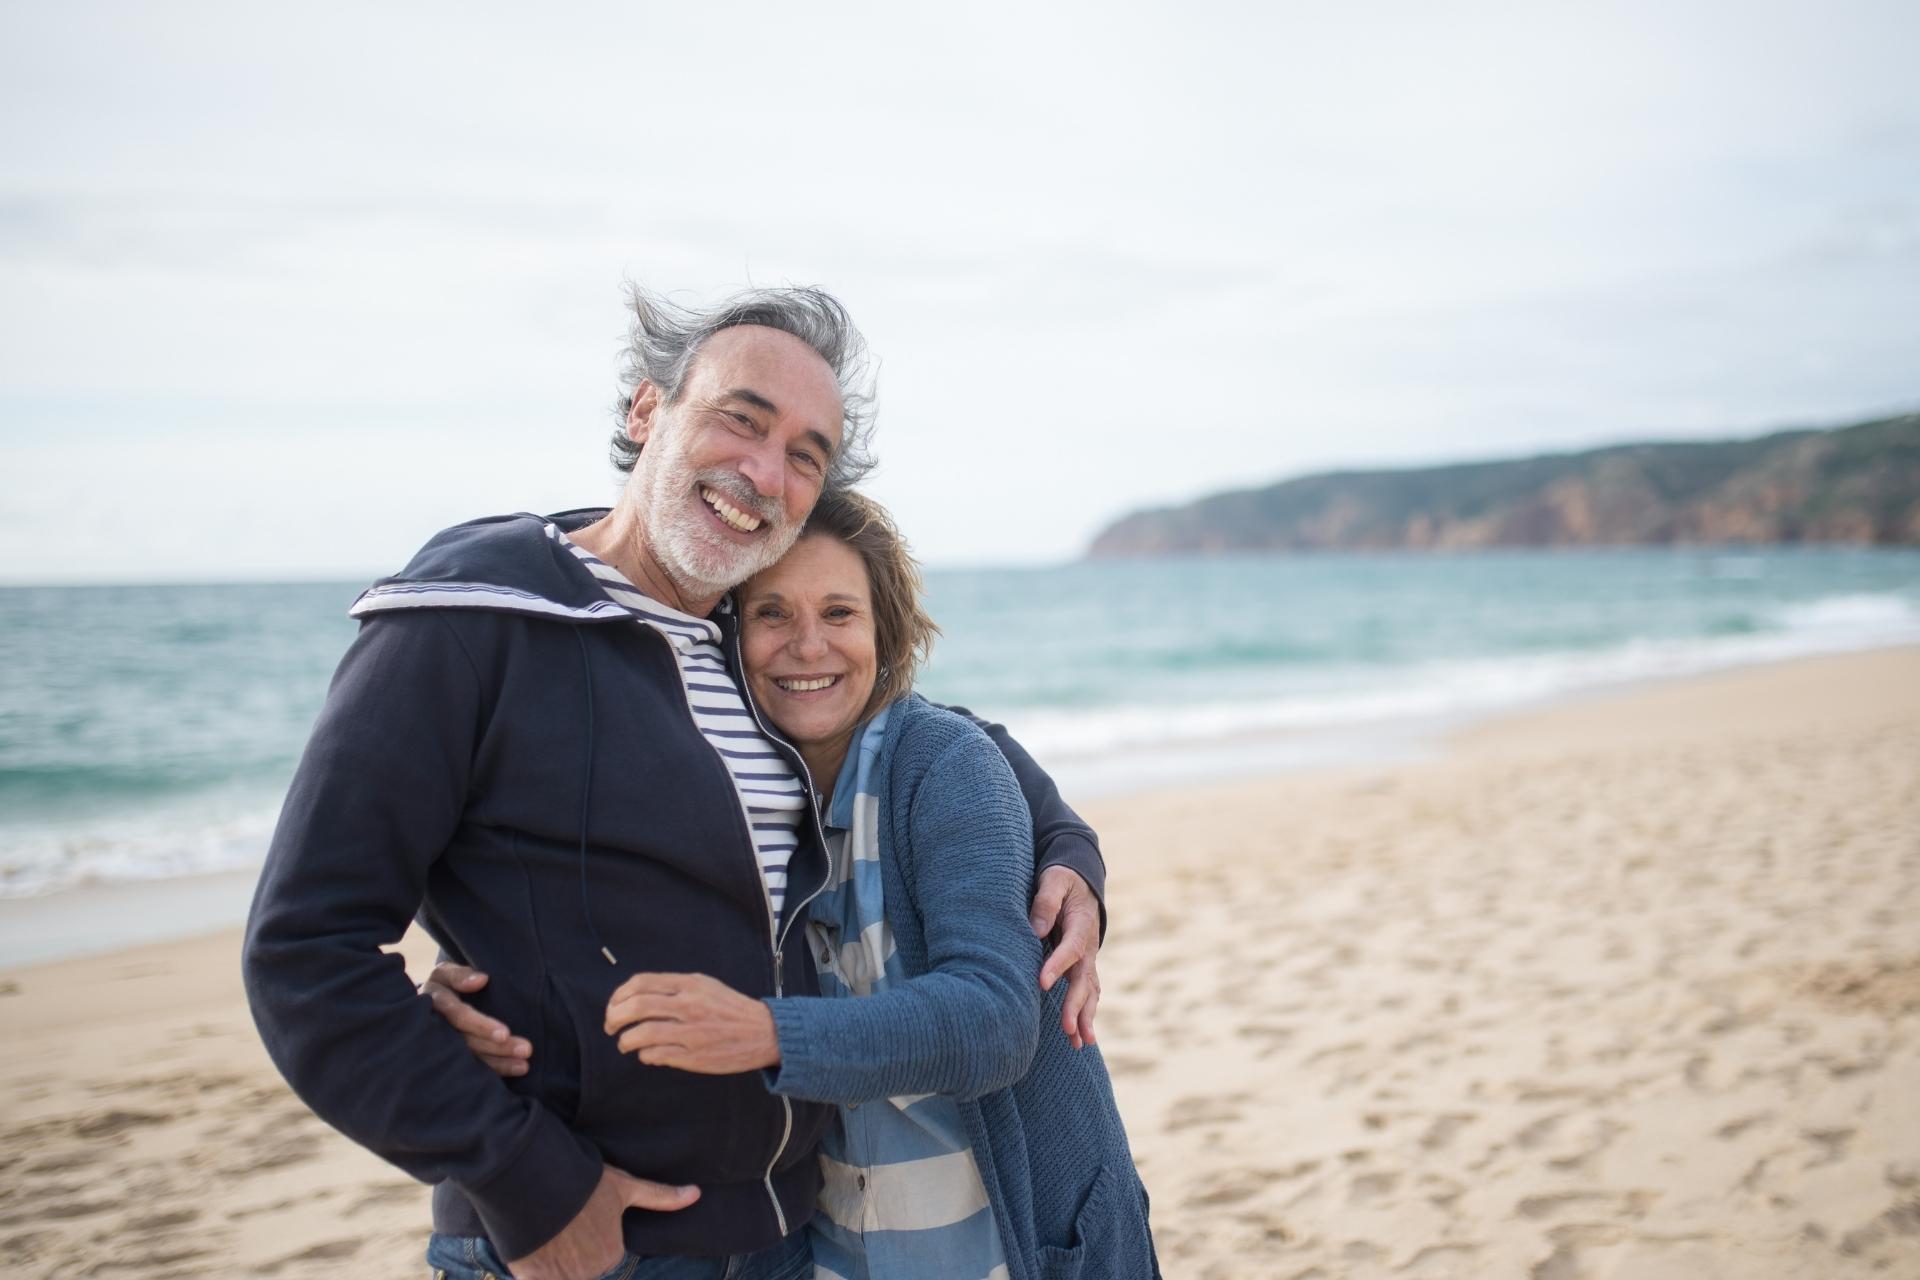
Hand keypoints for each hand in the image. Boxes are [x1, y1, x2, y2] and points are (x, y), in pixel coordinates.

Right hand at [420, 962, 532, 1076]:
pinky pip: (473, 1067)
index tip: (505, 1033)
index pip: (459, 1016)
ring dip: (499, 1062)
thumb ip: (460, 975)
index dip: (481, 1025)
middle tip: (526, 1050)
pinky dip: (495, 1069)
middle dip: (497, 1047)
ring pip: (472, 1057)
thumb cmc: (446, 983)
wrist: (432, 1000)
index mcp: (435, 1003)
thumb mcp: (446, 973)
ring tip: (524, 1065)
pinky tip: (516, 1069)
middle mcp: (437, 1029)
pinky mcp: (452, 1057)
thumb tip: (481, 980)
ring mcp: (443, 1046)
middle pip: (468, 1041)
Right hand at [508, 1164, 698, 1279]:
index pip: (603, 1254)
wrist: (537, 1181)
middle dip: (571, 1249)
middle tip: (562, 1221)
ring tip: (545, 1229)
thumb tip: (697, 1193)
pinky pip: (534, 1279)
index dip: (590, 1234)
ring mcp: (560, 1276)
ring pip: (559, 1273)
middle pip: (580, 1266)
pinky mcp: (531, 1278)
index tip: (581, 1217)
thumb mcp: (625, 1186)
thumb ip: (660, 1197)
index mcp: (611, 1253)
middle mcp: (589, 1271)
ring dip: (551, 1258)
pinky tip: (531, 1248)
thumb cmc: (585, 1182)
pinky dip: (532, 1271)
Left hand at [604, 973, 779, 1073]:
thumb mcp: (705, 985)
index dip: (619, 995)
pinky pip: (656, 1055)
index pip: (641, 983)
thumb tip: (636, 998)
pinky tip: (647, 1054)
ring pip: (642, 1034)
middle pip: (636, 1007)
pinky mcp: (694, 1056)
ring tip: (625, 1043)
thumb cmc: (730, 1008)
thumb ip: (673, 988)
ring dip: (625, 1040)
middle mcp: (688, 1005)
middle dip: (614, 1017)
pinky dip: (644, 1055)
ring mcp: (691, 1032)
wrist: (764, 1032)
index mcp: (689, 984)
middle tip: (610, 1026)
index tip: (614, 1005)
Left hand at [1030, 866, 1101, 1049]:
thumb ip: (1045, 902)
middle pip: (1083, 980)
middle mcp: (1088, 947)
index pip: (1069, 949)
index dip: (1056, 966)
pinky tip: (1079, 1039)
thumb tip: (1035, 931)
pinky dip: (1084, 1016)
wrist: (1082, 884)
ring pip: (1089, 992)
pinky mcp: (1082, 968)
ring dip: (1085, 1018)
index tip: (1041, 983)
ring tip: (1080, 1043)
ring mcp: (1087, 960)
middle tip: (1068, 1029)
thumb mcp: (1054, 880)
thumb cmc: (1063, 880)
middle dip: (1076, 1005)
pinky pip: (1086, 994)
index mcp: (1081, 925)